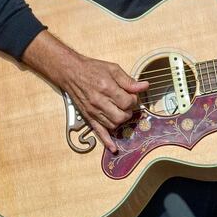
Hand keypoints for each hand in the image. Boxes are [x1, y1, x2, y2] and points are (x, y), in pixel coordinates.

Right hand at [22, 31, 148, 151]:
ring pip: (113, 125)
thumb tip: (144, 86)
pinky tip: (114, 148)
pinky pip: (99, 132)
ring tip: (120, 111)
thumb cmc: (92, 69)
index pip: (128, 102)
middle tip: (127, 103)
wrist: (71, 72)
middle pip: (122, 116)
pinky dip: (107, 141)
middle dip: (129, 111)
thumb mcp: (113, 69)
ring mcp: (93, 112)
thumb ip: (128, 80)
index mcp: (107, 88)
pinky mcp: (88, 117)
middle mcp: (99, 102)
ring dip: (121, 120)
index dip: (134, 99)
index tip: (132, 95)